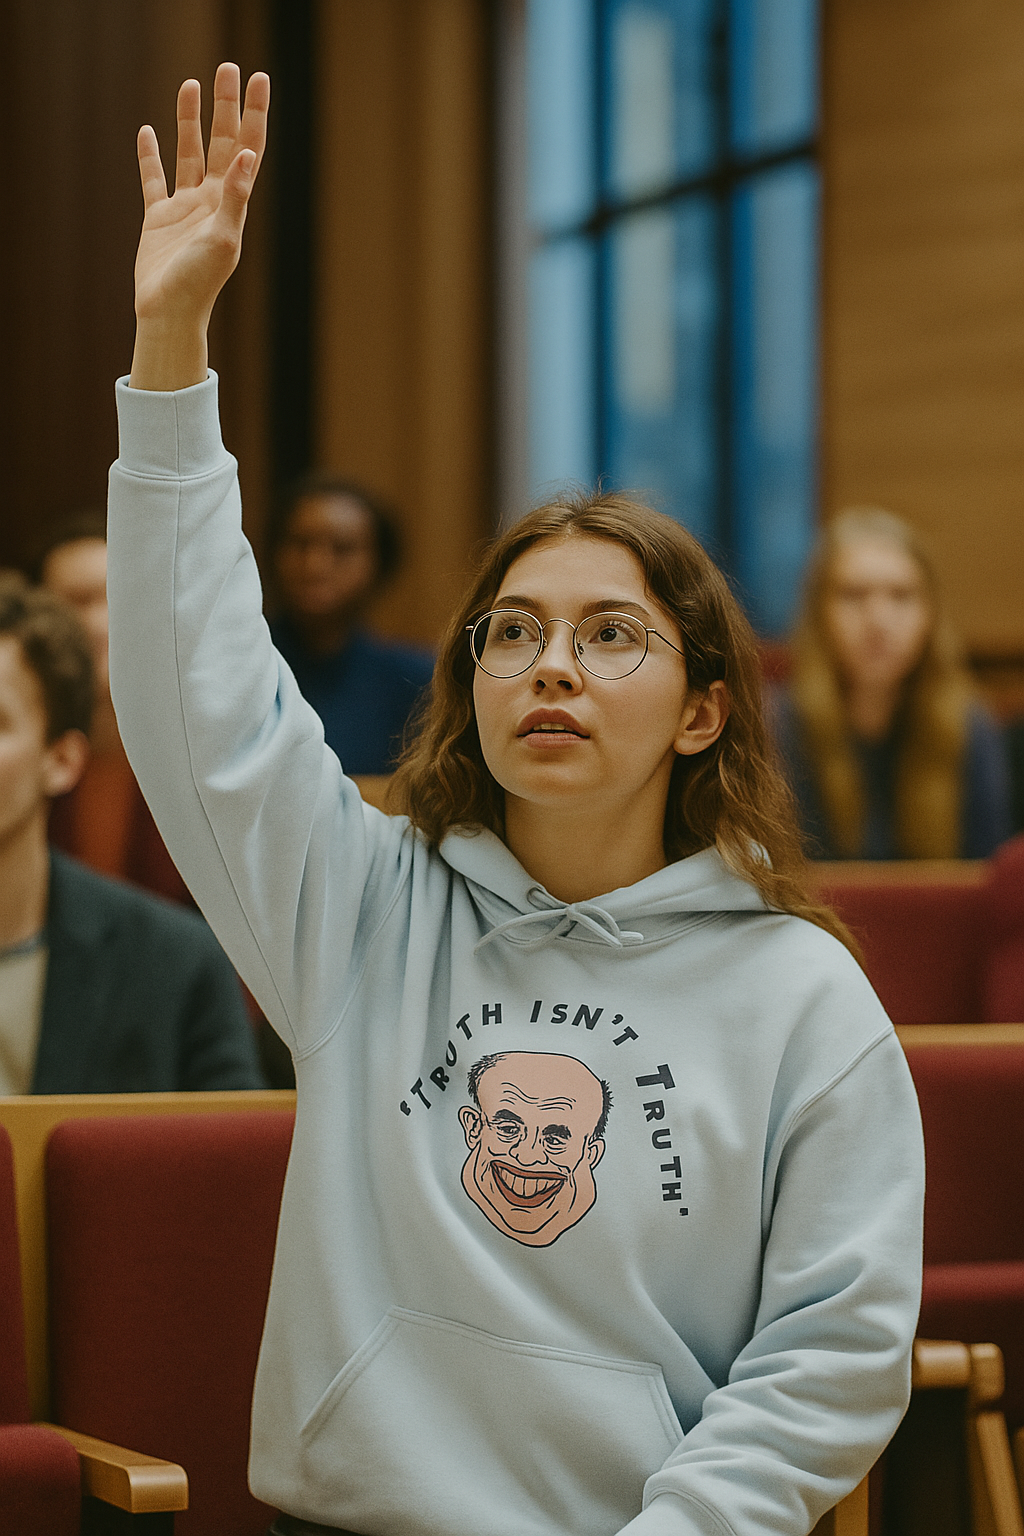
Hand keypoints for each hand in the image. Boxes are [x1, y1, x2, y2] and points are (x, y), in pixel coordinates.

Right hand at [129, 63, 269, 390]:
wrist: (169, 313)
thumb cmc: (200, 282)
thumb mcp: (223, 238)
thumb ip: (236, 196)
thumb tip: (247, 154)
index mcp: (232, 203)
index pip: (247, 148)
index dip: (254, 113)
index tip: (259, 78)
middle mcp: (211, 201)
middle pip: (221, 142)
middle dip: (224, 106)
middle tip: (227, 68)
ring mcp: (184, 209)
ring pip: (188, 153)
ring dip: (190, 121)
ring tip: (189, 85)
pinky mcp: (158, 220)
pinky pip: (154, 180)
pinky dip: (151, 156)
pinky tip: (147, 132)